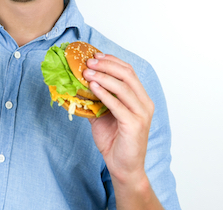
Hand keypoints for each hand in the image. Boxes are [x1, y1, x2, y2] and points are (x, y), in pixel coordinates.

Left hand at [85, 53, 154, 186]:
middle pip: (127, 75)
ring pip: (123, 87)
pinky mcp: (134, 125)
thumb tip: (78, 84)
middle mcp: (144, 104)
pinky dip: (104, 94)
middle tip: (88, 61)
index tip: (95, 55)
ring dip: (103, 77)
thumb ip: (96, 99)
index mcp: (140, 99)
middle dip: (107, 65)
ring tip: (87, 72)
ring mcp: (141, 114)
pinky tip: (92, 87)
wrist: (123, 167)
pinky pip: (118, 105)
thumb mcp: (103, 115)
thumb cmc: (115, 141)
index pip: (129, 72)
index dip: (112, 61)